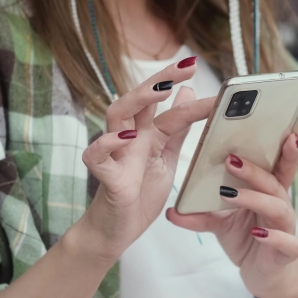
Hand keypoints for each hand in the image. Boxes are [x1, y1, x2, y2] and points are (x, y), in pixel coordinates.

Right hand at [74, 59, 214, 265]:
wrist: (117, 231)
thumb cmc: (139, 194)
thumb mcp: (166, 159)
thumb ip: (176, 129)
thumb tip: (187, 94)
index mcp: (146, 135)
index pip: (166, 106)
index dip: (183, 88)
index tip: (199, 68)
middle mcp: (129, 139)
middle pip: (139, 100)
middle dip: (161, 80)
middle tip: (185, 67)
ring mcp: (115, 155)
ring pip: (117, 117)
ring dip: (138, 100)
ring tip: (162, 90)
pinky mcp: (106, 178)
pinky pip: (97, 156)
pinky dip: (107, 144)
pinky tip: (126, 136)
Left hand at [166, 133, 297, 297]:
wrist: (263, 276)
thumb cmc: (247, 239)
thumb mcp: (221, 224)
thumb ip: (201, 214)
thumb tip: (172, 211)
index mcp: (268, 192)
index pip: (278, 166)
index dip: (283, 149)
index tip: (283, 130)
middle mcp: (281, 206)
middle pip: (274, 182)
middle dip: (254, 170)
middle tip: (230, 160)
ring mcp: (286, 228)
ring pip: (278, 207)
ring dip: (255, 198)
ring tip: (230, 194)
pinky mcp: (287, 251)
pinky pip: (285, 242)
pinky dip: (272, 236)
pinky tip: (257, 232)